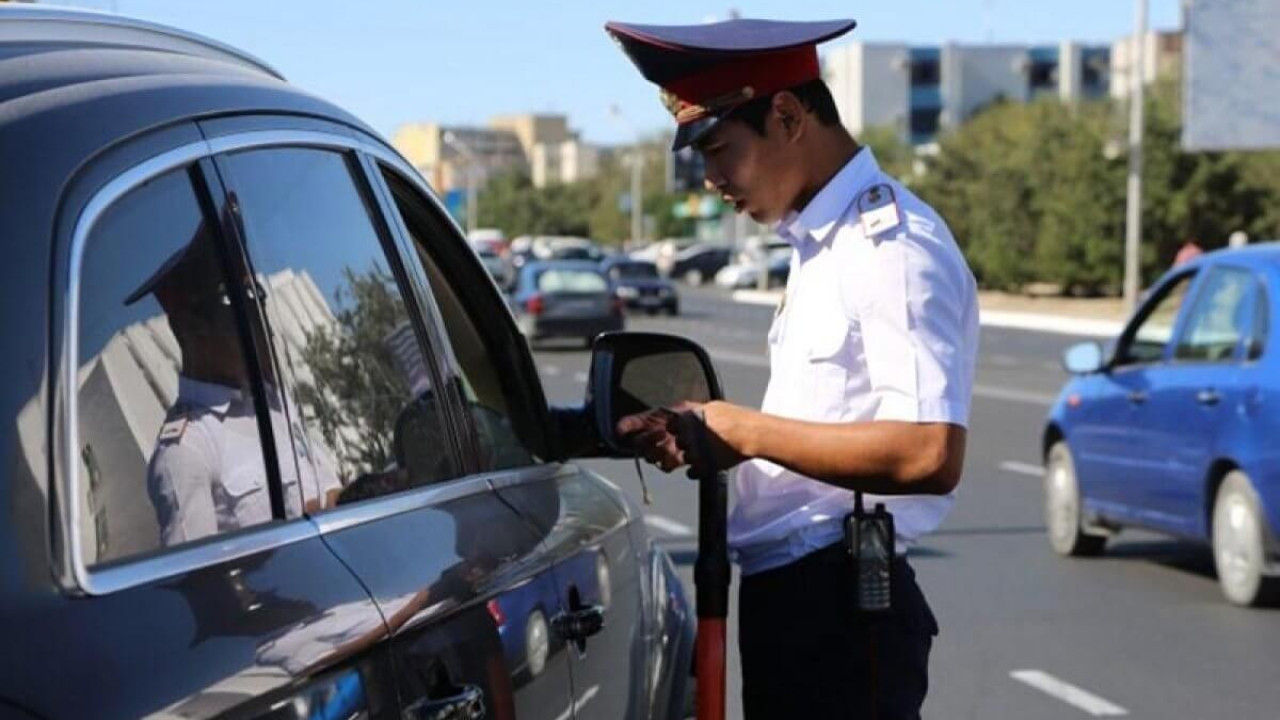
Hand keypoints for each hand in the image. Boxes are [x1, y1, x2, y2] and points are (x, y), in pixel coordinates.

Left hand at [615, 401, 746, 475]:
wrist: (752, 433)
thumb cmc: (732, 417)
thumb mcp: (706, 407)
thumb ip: (687, 413)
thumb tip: (673, 417)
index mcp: (683, 414)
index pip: (651, 418)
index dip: (633, 423)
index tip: (620, 428)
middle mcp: (683, 432)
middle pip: (654, 443)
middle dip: (647, 449)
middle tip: (646, 450)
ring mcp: (691, 450)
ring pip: (667, 461)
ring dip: (665, 462)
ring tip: (669, 461)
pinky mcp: (701, 465)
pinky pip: (689, 471)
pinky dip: (692, 469)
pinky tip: (696, 465)